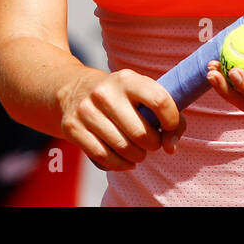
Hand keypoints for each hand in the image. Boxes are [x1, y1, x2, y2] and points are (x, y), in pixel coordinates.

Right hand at [58, 69, 185, 170]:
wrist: (75, 89)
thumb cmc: (122, 97)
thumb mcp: (144, 94)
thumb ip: (170, 119)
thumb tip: (170, 148)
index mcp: (127, 79)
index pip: (159, 100)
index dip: (171, 119)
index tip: (168, 126)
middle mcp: (105, 92)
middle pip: (141, 133)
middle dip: (152, 144)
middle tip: (151, 143)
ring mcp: (86, 110)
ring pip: (122, 148)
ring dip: (137, 156)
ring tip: (138, 152)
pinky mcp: (72, 128)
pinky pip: (103, 157)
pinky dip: (120, 164)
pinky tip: (126, 161)